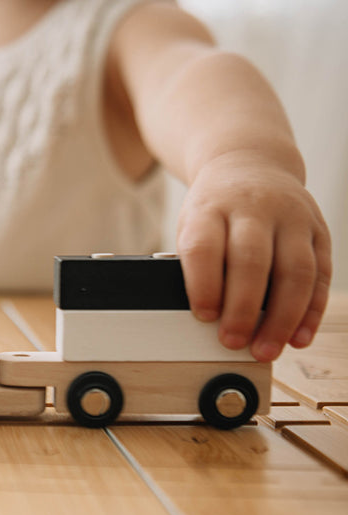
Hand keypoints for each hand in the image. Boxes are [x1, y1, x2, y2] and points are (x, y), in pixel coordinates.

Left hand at [177, 150, 331, 361]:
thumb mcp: (193, 225)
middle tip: (233, 342)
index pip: (206, 247)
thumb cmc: (215, 209)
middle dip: (243, 308)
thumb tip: (206, 318)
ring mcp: (292, 217)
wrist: (250, 165)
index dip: (204, 285)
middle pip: (252, 260)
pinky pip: (321, 273)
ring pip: (295, 270)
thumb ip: (197, 264)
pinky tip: (299, 337)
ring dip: (282, 318)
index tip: (204, 317)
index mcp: (212, 208)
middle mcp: (254, 208)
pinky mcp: (319, 229)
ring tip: (266, 349)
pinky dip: (311, 311)